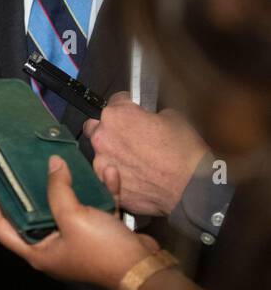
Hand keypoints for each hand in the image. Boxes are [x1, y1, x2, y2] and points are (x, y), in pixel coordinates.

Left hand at [0, 155, 156, 289]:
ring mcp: (77, 240)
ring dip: (72, 184)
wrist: (147, 271)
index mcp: (37, 252)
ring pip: (67, 206)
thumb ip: (58, 190)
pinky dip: (101, 191)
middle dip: (29, 186)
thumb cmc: (103, 251)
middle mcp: (53, 248)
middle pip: (31, 213)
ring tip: (64, 161)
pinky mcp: (101, 234)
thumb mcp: (73, 218)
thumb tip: (54, 165)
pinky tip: (108, 172)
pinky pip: (96, 208)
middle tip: (18, 162)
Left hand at [82, 93, 207, 216]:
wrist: (191, 188)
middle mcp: (102, 136)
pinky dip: (116, 172)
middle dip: (111, 128)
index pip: (115, 101)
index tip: (134, 113)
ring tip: (135, 160)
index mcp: (116, 115)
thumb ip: (149, 113)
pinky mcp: (105, 183)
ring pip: (100, 151)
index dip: (128, 107)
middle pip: (97, 126)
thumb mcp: (172, 117)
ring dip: (112, 152)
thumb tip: (147, 116)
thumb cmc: (183, 153)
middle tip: (130, 136)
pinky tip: (134, 174)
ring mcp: (101, 161)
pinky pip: (105, 173)